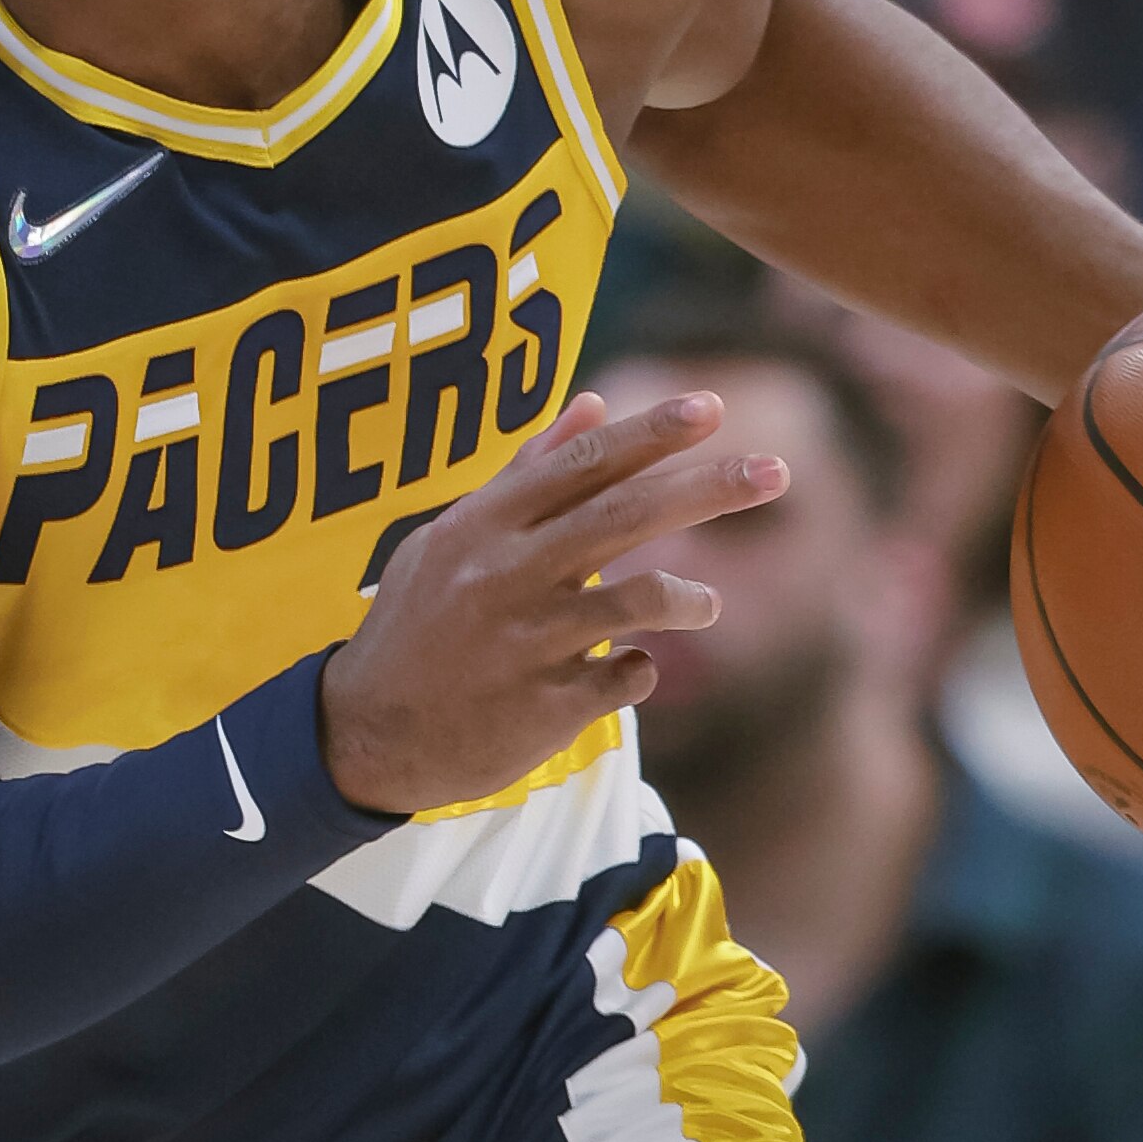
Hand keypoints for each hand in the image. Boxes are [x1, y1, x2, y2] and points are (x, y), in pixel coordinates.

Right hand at [318, 389, 779, 814]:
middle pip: (627, 516)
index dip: (651, 433)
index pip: (583, 463)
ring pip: (640, 600)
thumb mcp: (450, 539)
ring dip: (692, 599)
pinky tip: (627, 670)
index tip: (711, 409)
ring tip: (707, 607)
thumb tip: (594, 404)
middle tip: (776, 472)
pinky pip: (627, 678)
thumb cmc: (416, 625)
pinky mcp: (545, 709)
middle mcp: (507, 574)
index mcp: (484, 525)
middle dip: (710, 488)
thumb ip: (525, 475)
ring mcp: (527, 643)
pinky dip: (640, 670)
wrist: (366, 737)